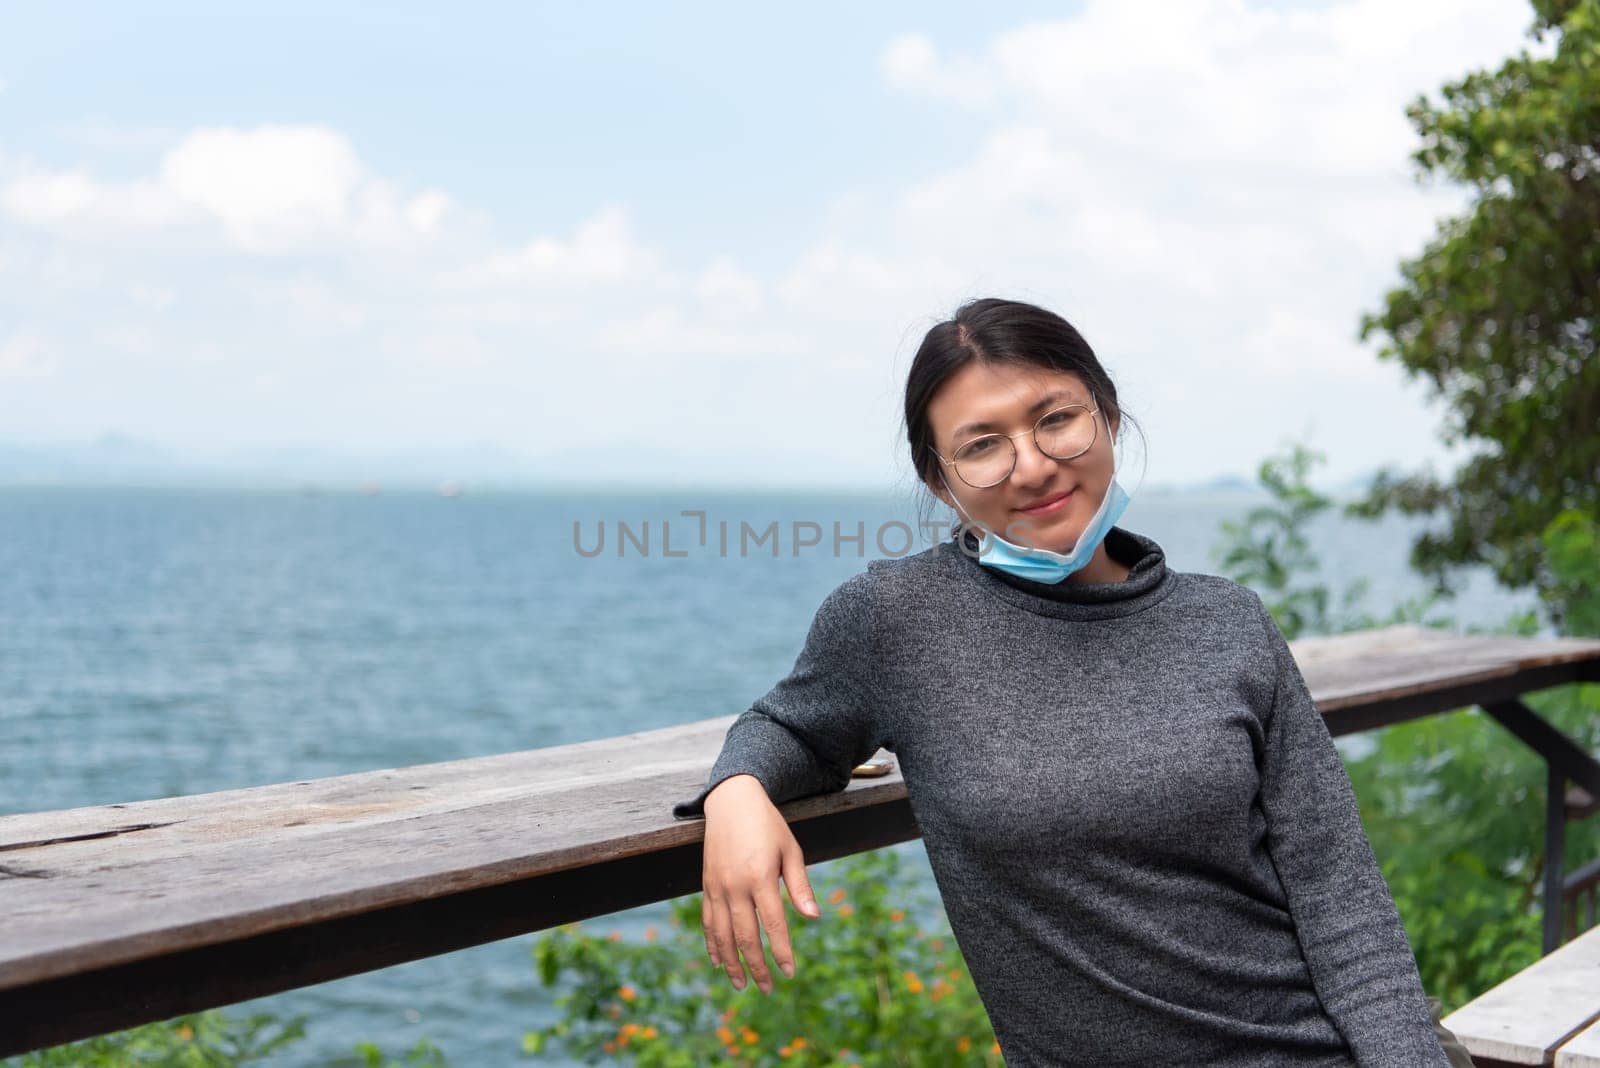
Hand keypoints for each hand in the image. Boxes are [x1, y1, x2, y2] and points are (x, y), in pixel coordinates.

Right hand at [699, 774, 821, 993]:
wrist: (731, 800)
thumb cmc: (768, 825)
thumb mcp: (790, 849)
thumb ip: (800, 885)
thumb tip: (813, 917)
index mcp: (760, 876)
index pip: (773, 924)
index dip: (782, 951)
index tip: (789, 973)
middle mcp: (735, 885)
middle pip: (745, 936)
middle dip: (756, 966)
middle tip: (768, 989)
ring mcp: (717, 886)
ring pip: (722, 934)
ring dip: (731, 963)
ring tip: (741, 985)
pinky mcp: (706, 885)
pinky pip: (707, 921)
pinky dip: (712, 944)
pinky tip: (718, 962)